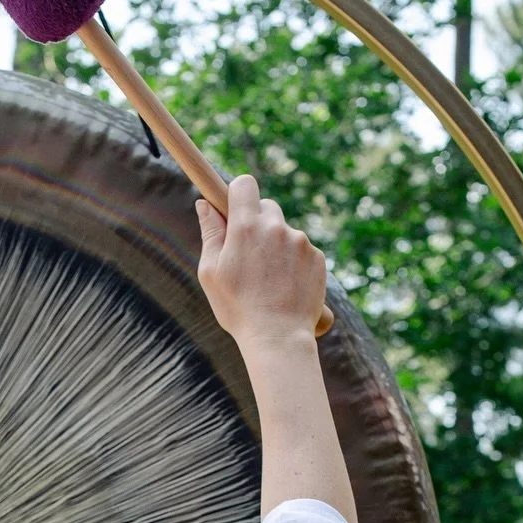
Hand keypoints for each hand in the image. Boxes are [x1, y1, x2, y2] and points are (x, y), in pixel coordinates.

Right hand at [196, 176, 328, 352]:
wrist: (278, 337)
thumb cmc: (238, 308)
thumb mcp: (211, 272)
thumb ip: (210, 233)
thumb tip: (204, 204)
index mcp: (246, 227)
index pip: (244, 184)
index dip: (237, 193)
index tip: (233, 208)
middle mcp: (276, 227)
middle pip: (266, 207)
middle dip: (257, 224)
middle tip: (249, 257)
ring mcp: (300, 241)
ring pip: (285, 232)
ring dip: (276, 247)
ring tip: (268, 282)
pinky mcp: (317, 257)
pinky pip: (302, 250)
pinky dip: (294, 263)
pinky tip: (285, 288)